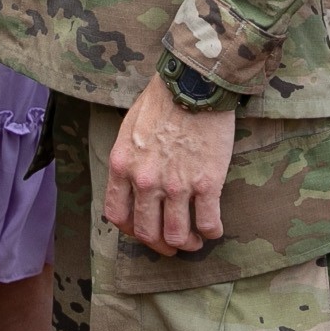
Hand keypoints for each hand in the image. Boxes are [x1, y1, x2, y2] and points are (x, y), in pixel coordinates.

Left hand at [104, 74, 235, 255]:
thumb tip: (131, 187)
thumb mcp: (128, 129)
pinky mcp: (206, 184)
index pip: (117, 215)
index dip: (131, 230)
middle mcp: (145, 180)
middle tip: (171, 243)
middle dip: (160, 245)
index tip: (144, 230)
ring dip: (186, 243)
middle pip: (146, 233)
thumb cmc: (160, 102)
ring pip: (176, 236)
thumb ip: (127, 161)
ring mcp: (175, 185)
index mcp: (122, 165)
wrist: (193, 85)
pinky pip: (208, 224)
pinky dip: (211, 232)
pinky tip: (212, 226)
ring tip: (193, 239)